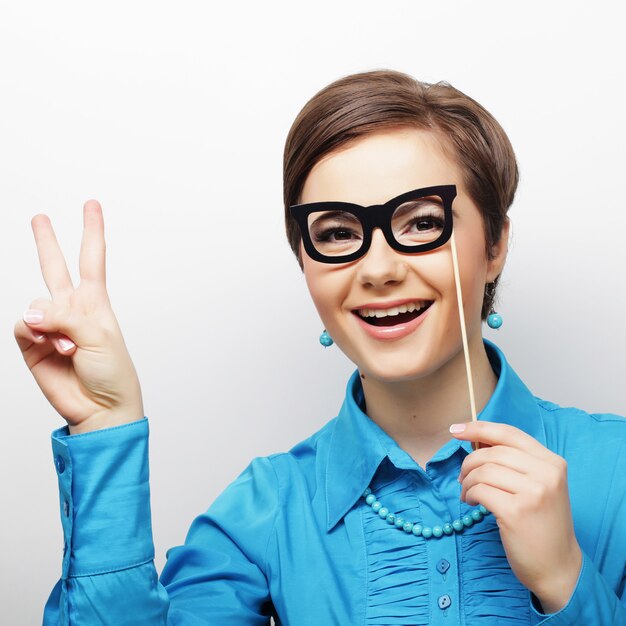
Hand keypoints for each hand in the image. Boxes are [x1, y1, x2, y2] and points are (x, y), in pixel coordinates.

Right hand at [14, 200, 143, 433]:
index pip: (92, 259)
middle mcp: (72, 310)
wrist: (102, 407)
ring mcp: (50, 327)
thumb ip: (64, 317)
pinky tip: (52, 347)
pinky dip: (35, 333)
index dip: (92, 231)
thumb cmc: (113, 372)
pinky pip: (23, 326)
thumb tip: (30, 313)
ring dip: (49, 321)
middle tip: (39, 217)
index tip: (92, 205)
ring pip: (35, 301)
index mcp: (95, 303)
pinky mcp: (32, 345)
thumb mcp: (100, 337)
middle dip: (47, 242)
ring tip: (67, 345)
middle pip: (56, 267)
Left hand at [451, 421, 581, 612]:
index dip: (479, 428)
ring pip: (483, 470)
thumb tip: (476, 439)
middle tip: (462, 476)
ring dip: (467, 481)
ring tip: (467, 493)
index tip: (456, 430)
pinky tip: (471, 503)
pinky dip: (469, 494)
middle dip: (469, 462)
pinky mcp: (516, 512)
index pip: (509, 434)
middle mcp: (546, 473)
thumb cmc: (542, 523)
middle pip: (492, 452)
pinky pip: (480, 490)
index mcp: (552, 462)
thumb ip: (515, 461)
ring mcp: (533, 493)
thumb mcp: (539, 485)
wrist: (558, 566)